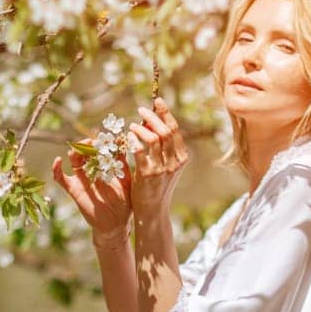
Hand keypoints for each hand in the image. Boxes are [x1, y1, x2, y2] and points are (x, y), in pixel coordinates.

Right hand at [52, 134, 131, 243]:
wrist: (116, 224)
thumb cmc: (124, 203)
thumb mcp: (127, 182)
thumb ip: (124, 165)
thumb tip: (125, 146)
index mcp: (105, 167)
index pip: (100, 149)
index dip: (101, 142)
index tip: (105, 136)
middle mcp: (92, 170)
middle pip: (86, 152)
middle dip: (87, 145)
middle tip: (92, 142)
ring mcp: (82, 179)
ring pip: (74, 161)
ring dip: (74, 152)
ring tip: (78, 148)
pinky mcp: (74, 190)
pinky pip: (61, 179)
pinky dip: (56, 170)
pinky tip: (58, 160)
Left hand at [127, 97, 188, 215]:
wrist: (153, 210)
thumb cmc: (157, 186)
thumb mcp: (166, 166)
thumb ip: (163, 147)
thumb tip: (152, 124)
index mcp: (181, 157)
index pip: (175, 129)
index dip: (166, 113)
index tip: (157, 101)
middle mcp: (174, 161)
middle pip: (165, 130)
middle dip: (153, 116)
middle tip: (141, 109)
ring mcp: (162, 168)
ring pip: (153, 138)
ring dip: (141, 127)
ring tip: (132, 125)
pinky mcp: (148, 174)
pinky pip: (140, 150)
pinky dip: (134, 140)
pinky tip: (128, 137)